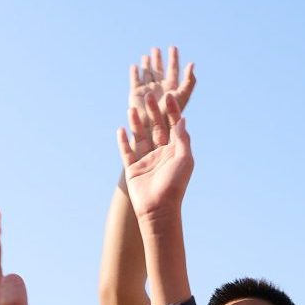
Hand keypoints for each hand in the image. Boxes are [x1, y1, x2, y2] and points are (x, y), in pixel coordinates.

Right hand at [117, 92, 192, 221]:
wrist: (159, 209)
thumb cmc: (175, 185)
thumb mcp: (183, 159)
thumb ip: (182, 139)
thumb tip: (182, 119)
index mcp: (175, 150)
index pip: (174, 126)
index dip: (172, 111)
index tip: (168, 96)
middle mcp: (161, 153)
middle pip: (156, 128)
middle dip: (153, 112)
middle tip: (149, 96)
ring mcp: (146, 160)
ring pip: (140, 137)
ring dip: (137, 123)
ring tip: (132, 108)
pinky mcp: (133, 168)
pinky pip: (126, 152)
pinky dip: (123, 141)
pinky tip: (120, 129)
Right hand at [128, 46, 196, 119]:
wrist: (152, 126)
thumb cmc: (169, 114)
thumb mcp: (183, 95)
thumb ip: (189, 81)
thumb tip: (192, 64)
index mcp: (171, 87)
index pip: (173, 69)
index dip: (173, 58)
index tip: (173, 48)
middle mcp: (160, 87)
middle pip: (159, 70)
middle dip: (158, 59)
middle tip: (156, 49)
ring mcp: (147, 89)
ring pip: (147, 73)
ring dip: (147, 64)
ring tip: (146, 56)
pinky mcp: (135, 92)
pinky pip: (135, 80)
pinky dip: (134, 73)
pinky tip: (134, 67)